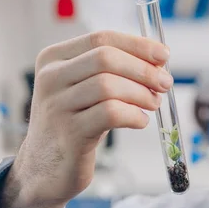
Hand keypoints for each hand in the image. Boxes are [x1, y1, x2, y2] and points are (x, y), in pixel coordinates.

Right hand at [0, 31, 172, 207]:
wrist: (44, 168)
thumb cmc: (73, 124)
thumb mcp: (86, 90)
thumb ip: (114, 71)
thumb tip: (158, 60)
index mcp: (54, 59)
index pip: (101, 38)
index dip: (138, 45)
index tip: (164, 54)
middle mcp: (51, 78)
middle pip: (106, 58)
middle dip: (144, 69)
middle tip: (165, 83)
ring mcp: (57, 106)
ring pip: (109, 86)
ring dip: (141, 94)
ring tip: (153, 103)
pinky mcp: (70, 133)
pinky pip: (111, 114)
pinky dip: (134, 115)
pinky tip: (140, 121)